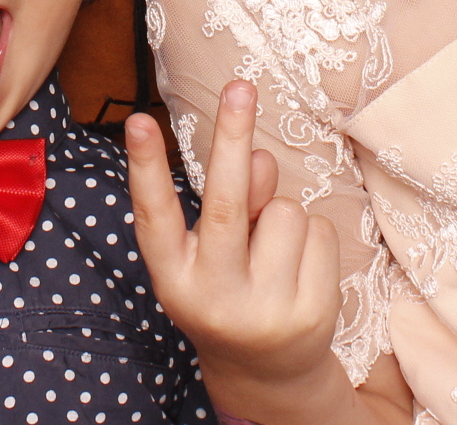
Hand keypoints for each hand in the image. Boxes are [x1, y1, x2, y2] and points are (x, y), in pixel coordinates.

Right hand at [125, 81, 339, 396]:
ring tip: (272, 250)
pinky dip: (312, 238)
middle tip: (238, 86)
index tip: (137, 119)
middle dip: (233, 138)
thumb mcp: (209, 255)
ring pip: (285, 210)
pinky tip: (297, 268)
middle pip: (227, 205)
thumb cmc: (227, 291)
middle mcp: (215, 296)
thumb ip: (230, 203)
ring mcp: (266, 308)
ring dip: (282, 214)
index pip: (155, 217)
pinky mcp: (312, 312)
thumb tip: (261, 156)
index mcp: (176, 279)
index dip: (146, 167)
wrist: (266, 371)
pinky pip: (319, 231)